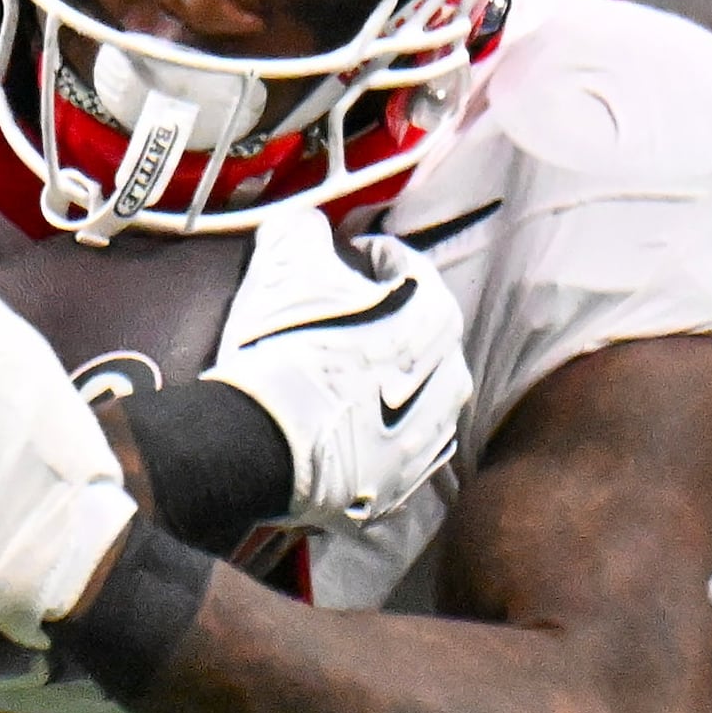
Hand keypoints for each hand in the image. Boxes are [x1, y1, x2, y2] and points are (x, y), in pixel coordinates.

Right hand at [205, 206, 470, 530]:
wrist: (260, 445)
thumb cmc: (284, 346)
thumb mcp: (287, 265)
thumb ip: (305, 230)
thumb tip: (309, 225)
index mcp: (436, 317)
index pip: (408, 270)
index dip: (372, 258)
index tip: (345, 260)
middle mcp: (451, 379)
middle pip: (422, 337)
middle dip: (388, 323)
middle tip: (344, 319)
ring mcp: (430, 439)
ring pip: (418, 398)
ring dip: (389, 383)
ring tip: (346, 378)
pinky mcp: (403, 487)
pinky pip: (400, 450)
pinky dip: (379, 436)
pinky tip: (346, 429)